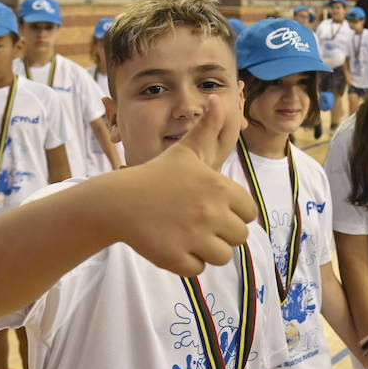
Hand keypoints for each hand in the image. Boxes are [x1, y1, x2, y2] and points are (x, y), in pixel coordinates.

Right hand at [106, 105, 256, 275]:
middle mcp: (211, 213)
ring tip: (187, 236)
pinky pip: (198, 270)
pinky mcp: (176, 258)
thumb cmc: (156, 176)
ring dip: (207, 251)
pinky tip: (173, 245)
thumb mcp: (186, 150)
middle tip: (198, 224)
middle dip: (222, 234)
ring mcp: (194, 237)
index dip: (234, 213)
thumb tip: (217, 98)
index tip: (213, 208)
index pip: (249, 213)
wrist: (118, 200)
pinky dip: (187, 263)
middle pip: (239, 238)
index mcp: (220, 188)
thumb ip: (208, 129)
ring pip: (222, 257)